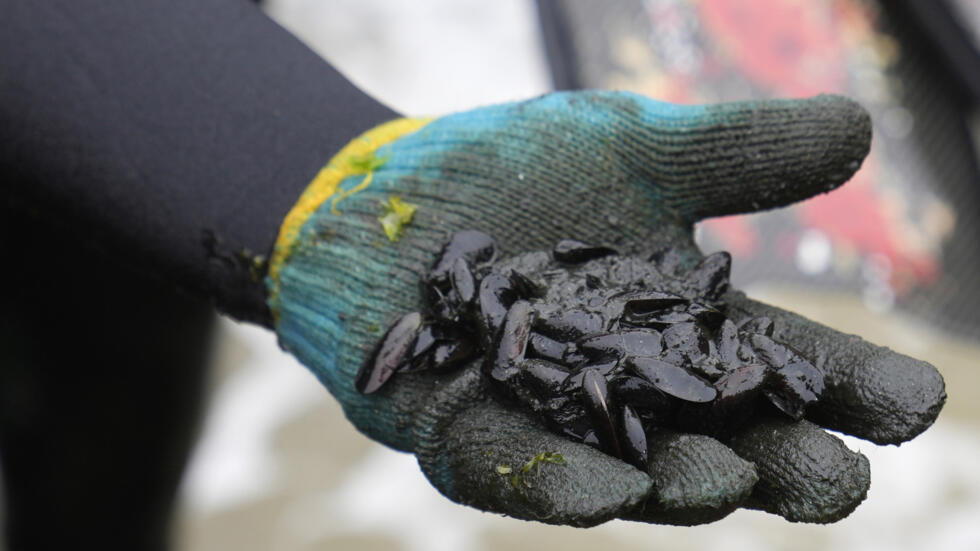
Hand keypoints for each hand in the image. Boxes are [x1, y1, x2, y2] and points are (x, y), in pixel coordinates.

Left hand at [266, 91, 944, 525]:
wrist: (387, 193)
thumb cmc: (517, 171)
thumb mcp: (629, 148)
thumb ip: (730, 154)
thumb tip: (861, 131)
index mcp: (678, 330)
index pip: (777, 365)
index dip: (846, 388)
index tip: (915, 404)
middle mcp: (624, 390)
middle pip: (716, 438)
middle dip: (776, 464)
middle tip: (839, 483)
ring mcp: (545, 420)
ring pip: (621, 468)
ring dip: (673, 485)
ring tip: (724, 486)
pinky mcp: (463, 432)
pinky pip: (510, 467)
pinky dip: (554, 481)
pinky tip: (603, 494)